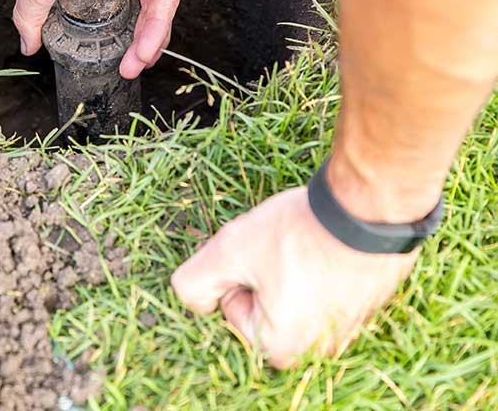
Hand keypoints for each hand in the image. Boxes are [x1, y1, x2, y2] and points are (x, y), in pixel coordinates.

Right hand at [13, 0, 191, 78]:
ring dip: (144, 44)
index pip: (101, 6)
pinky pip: (166, 3)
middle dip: (127, 45)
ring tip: (132, 67)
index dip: (102, 34)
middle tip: (121, 69)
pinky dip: (156, 30)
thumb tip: (27, 45)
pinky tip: (144, 52)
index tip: (97, 57)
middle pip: (131, 12)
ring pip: (152, 12)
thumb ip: (30, 16)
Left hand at [171, 187, 417, 367]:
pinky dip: (316, 268)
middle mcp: (316, 351)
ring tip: (304, 245)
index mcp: (281, 349)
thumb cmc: (301, 234)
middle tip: (282, 246)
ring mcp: (344, 331)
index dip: (238, 271)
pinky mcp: (362, 307)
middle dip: (262, 271)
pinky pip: (321, 288)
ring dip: (288, 268)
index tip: (263, 253)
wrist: (369, 212)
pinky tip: (324, 247)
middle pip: (260, 302)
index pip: (231, 307)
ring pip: (289, 292)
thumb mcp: (230, 250)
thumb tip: (193, 300)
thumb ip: (195, 281)